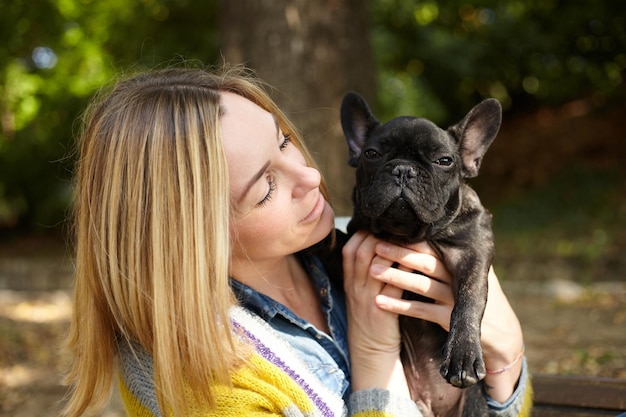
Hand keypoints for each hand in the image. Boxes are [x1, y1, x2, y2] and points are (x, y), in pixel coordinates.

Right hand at [341, 231, 408, 394]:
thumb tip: (379, 241)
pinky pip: (395, 286)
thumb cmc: (370, 315)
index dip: (364, 233)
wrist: (371, 350)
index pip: (350, 249)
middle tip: (397, 228)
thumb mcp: (360, 291)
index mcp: (349, 281)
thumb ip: (364, 270)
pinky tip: (418, 262)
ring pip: (377, 266)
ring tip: (409, 239)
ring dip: (394, 250)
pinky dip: (405, 272)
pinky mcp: (383, 311)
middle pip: (361, 253)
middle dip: (378, 236)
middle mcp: (355, 288)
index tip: (380, 225)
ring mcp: (367, 299)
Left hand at [369, 240, 523, 401]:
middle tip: (375, 246)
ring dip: (395, 276)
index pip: (434, 247)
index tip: (388, 233)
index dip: (411, 240)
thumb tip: (425, 232)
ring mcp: (455, 298)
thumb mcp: (469, 273)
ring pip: (421, 284)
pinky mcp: (451, 319)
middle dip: (399, 253)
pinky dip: (399, 306)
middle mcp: (459, 278)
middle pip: (426, 262)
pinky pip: (421, 310)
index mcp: (461, 263)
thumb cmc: (475, 296)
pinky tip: (379, 301)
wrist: (500, 332)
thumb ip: (450, 257)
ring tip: (372, 270)